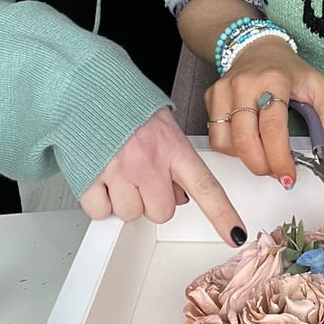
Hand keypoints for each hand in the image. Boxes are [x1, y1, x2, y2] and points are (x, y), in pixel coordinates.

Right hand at [79, 107, 247, 246]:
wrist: (88, 88)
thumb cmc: (127, 107)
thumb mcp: (164, 126)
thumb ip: (175, 160)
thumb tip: (180, 195)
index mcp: (173, 146)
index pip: (206, 187)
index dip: (222, 214)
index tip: (236, 234)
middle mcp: (148, 161)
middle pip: (162, 212)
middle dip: (153, 200)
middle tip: (143, 175)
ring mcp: (119, 171)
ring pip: (131, 214)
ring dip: (126, 199)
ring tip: (120, 170)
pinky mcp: (90, 178)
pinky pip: (101, 212)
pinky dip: (100, 200)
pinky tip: (103, 176)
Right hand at [204, 38, 323, 187]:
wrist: (259, 49)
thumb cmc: (289, 71)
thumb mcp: (321, 87)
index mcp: (273, 80)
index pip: (273, 128)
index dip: (279, 158)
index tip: (288, 176)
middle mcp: (244, 84)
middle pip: (245, 139)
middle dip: (262, 165)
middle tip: (277, 172)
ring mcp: (224, 90)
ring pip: (227, 142)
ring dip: (246, 159)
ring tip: (264, 155)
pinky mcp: (211, 97)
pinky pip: (216, 136)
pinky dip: (232, 149)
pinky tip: (249, 143)